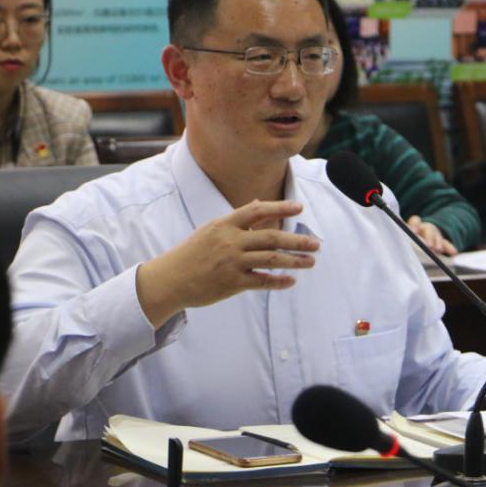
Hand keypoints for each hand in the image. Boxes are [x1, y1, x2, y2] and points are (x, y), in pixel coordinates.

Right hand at [136, 200, 319, 328]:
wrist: (170, 280)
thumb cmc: (192, 253)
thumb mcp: (211, 230)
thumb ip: (237, 220)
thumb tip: (258, 203)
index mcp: (225, 224)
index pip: (257, 210)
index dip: (280, 207)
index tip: (300, 207)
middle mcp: (230, 241)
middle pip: (272, 237)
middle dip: (297, 240)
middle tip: (316, 243)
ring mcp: (232, 262)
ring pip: (271, 259)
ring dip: (295, 261)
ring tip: (311, 262)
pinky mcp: (232, 283)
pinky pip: (261, 281)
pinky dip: (278, 281)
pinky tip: (291, 281)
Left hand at [407, 215, 456, 255]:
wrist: (412, 248)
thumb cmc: (406, 245)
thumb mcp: (404, 241)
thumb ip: (405, 242)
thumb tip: (401, 247)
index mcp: (413, 227)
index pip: (415, 221)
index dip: (415, 225)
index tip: (414, 232)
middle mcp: (424, 229)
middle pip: (428, 228)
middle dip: (429, 236)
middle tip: (429, 245)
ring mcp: (433, 235)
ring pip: (437, 235)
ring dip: (438, 242)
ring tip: (438, 250)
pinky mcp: (440, 243)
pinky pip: (445, 244)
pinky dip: (449, 248)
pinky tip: (453, 253)